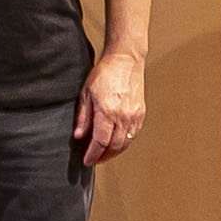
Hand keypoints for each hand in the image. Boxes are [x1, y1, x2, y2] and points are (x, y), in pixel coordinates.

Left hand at [77, 50, 146, 166]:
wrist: (126, 60)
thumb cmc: (106, 73)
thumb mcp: (86, 94)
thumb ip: (83, 117)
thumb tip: (79, 135)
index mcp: (107, 111)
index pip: (100, 142)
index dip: (93, 155)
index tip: (87, 160)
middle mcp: (123, 116)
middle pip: (114, 147)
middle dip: (103, 157)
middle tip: (94, 160)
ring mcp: (134, 116)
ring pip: (125, 143)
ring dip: (114, 152)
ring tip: (104, 154)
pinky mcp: (140, 113)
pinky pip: (133, 135)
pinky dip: (124, 142)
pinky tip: (116, 142)